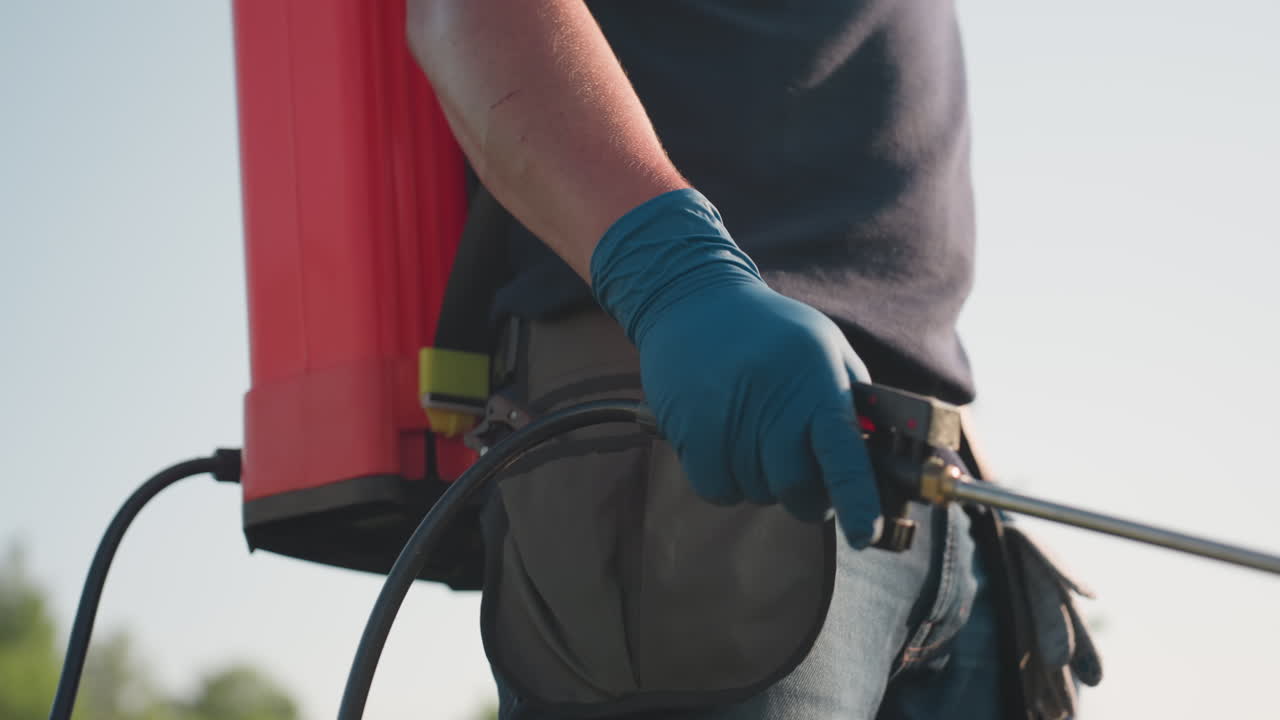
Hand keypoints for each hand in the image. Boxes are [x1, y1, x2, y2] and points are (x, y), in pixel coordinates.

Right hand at [591, 189, 881, 547]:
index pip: (843, 453)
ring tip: (754, 438)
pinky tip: (725, 447)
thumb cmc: (771, 331)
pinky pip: (716, 488)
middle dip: (806, 496)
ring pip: (754, 492)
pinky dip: (725, 482)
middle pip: (796, 486)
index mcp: (817, 379)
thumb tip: (878, 465)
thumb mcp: (825, 349)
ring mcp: (727, 415)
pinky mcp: (689, 427)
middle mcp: (773, 398)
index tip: (864, 534)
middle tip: (803, 478)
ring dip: (761, 481)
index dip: (856, 500)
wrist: (694, 298)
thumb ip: (852, 403)